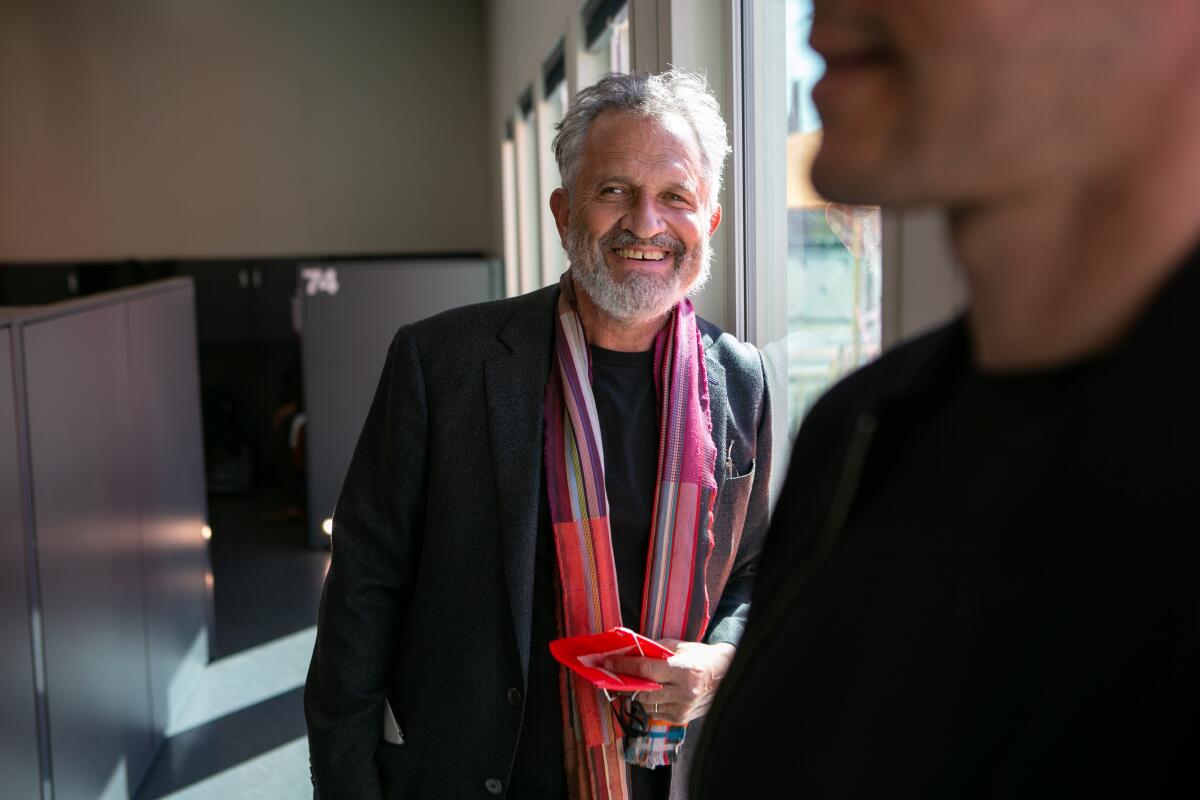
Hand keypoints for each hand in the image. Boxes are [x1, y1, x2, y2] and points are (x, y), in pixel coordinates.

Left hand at [605, 640, 735, 725]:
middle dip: (625, 682)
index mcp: (684, 670)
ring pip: (646, 705)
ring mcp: (682, 708)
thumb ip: (654, 650)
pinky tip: (649, 693)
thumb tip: (628, 652)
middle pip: (643, 691)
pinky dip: (648, 703)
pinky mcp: (681, 718)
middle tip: (613, 674)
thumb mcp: (679, 646)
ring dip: (634, 694)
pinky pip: (655, 712)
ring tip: (629, 682)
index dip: (624, 666)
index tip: (608, 662)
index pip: (646, 669)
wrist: (726, 674)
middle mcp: (683, 692)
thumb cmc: (701, 656)